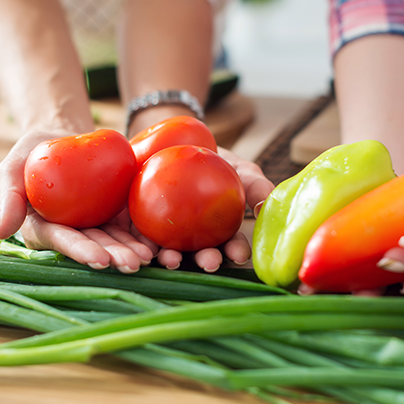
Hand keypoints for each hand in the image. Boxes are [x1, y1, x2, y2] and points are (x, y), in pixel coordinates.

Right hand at [0, 133, 274, 272]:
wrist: (63, 136)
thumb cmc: (33, 151)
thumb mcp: (13, 165)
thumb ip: (8, 195)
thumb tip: (2, 231)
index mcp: (47, 229)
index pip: (64, 243)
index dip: (81, 251)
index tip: (98, 259)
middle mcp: (76, 233)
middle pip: (96, 246)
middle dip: (116, 256)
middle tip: (135, 263)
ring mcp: (100, 224)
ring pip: (120, 240)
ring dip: (136, 250)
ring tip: (155, 257)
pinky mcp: (120, 212)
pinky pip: (136, 223)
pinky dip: (150, 232)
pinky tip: (167, 240)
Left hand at [143, 147, 274, 271]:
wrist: (174, 140)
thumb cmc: (215, 158)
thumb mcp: (241, 169)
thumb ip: (256, 186)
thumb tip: (266, 205)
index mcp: (221, 232)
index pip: (231, 244)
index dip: (236, 251)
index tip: (239, 255)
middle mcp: (195, 239)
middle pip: (200, 253)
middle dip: (206, 260)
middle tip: (210, 262)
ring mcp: (166, 234)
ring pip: (169, 250)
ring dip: (172, 259)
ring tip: (172, 260)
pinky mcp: (138, 226)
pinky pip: (138, 236)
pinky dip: (140, 245)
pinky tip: (143, 249)